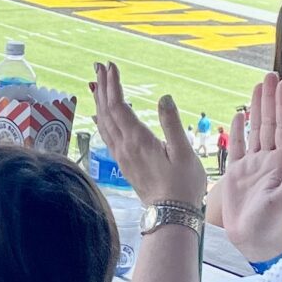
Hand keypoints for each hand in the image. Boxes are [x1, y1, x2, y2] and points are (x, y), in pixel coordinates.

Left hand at [88, 62, 207, 208]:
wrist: (170, 215)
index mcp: (138, 140)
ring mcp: (122, 155)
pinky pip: (106, 135)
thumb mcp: (184, 152)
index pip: (118, 105)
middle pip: (106, 110)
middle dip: (102, 86)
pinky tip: (101, 115)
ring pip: (103, 122)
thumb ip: (172, 123)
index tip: (110, 66)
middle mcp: (124, 146)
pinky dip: (102, 118)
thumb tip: (163, 97)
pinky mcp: (123, 163)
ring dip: (99, 100)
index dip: (112, 84)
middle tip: (99, 66)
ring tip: (97, 83)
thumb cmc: (183, 185)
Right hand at [223, 72, 281, 264]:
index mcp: (281, 163)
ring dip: (256, 108)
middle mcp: (268, 160)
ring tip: (257, 87)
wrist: (253, 240)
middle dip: (270, 99)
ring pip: (255, 129)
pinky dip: (239, 129)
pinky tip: (239, 115)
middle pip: (269, 123)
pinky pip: (237, 146)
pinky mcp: (237, 173)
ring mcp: (252, 165)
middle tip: (270, 75)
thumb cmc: (271, 224)